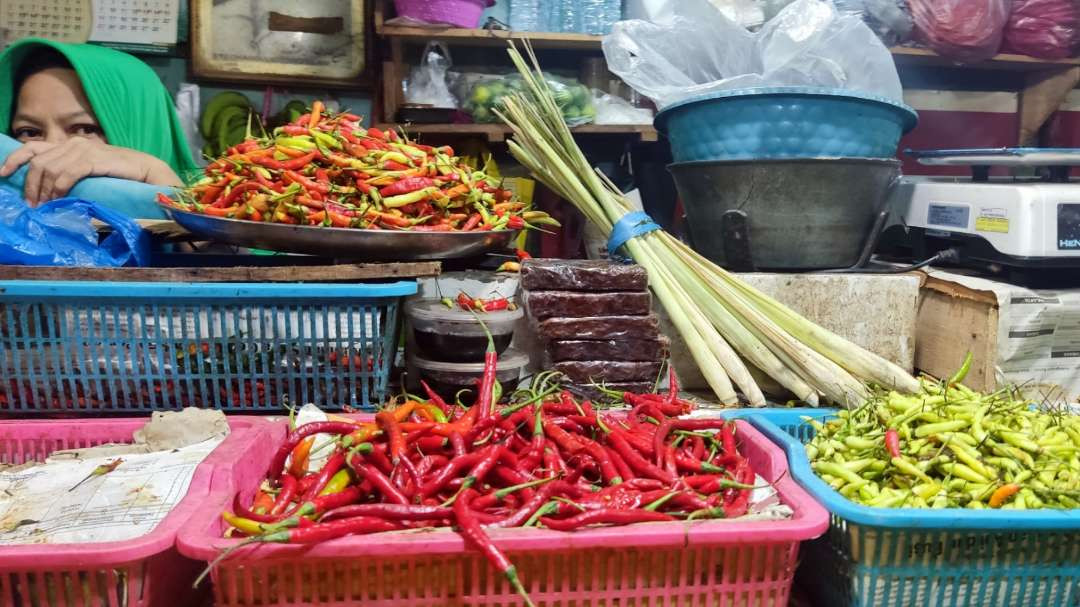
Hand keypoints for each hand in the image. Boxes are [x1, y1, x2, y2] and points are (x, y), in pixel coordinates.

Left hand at [0, 138, 181, 204]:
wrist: (146, 171)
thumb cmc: (119, 174)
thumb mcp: (88, 171)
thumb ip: (69, 173)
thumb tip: (47, 189)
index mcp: (68, 144)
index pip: (33, 147)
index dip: (14, 160)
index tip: (3, 174)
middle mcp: (72, 143)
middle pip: (37, 162)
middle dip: (29, 185)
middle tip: (31, 205)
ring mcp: (82, 149)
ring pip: (49, 169)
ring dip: (42, 190)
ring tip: (43, 206)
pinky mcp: (93, 159)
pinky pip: (66, 174)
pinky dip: (58, 188)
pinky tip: (57, 199)